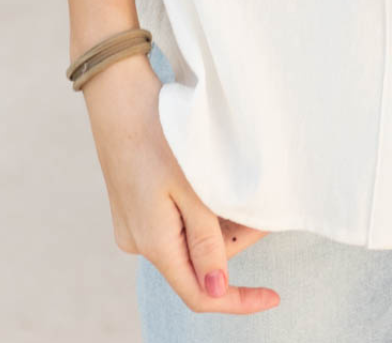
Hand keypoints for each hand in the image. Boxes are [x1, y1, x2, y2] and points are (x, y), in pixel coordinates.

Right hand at [81, 52, 280, 314]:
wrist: (116, 90)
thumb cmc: (158, 133)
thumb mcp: (192, 187)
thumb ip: (206, 243)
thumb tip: (216, 292)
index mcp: (153, 243)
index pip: (200, 294)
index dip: (239, 300)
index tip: (274, 296)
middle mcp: (138, 241)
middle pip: (198, 263)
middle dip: (235, 241)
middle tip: (265, 207)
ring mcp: (133, 222)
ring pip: (187, 241)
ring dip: (218, 224)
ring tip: (244, 190)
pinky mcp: (132, 203)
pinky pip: (173, 222)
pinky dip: (198, 211)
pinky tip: (214, 185)